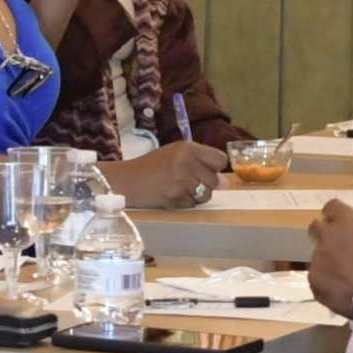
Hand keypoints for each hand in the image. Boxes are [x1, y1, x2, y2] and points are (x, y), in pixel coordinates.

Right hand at [103, 140, 225, 209]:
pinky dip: (186, 202)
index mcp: (187, 148)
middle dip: (205, 182)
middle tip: (187, 180)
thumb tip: (225, 183)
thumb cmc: (152, 165)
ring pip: (206, 194)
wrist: (127, 180)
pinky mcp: (175, 199)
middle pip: (214, 179)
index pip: (220, 159)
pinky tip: (173, 195)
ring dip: (197, 194)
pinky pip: (193, 204)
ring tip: (180, 188)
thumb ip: (200, 162)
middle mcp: (186, 163)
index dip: (215, 166)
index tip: (207, 169)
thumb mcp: (175, 153)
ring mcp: (181, 182)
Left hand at [308, 202, 352, 317]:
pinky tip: (343, 292)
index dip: (337, 215)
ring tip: (347, 278)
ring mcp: (318, 260)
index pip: (332, 207)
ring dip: (330, 262)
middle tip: (341, 247)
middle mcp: (328, 237)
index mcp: (348, 222)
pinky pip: (318, 277)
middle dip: (326, 234)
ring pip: (318, 256)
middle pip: (316, 227)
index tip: (345, 223)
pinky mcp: (314, 281)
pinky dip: (328, 282)